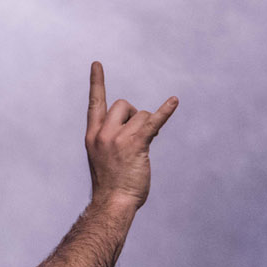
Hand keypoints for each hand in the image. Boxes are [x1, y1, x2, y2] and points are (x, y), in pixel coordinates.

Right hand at [84, 61, 177, 208]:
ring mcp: (118, 138)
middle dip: (133, 116)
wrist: (112, 203)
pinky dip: (165, 110)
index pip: (94, 103)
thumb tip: (140, 123)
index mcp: (92, 135)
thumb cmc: (110, 184)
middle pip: (123, 104)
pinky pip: (153, 121)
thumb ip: (111, 137)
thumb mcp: (102, 156)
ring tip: (140, 152)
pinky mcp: (136, 143)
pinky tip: (174, 101)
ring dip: (146, 128)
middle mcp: (103, 133)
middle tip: (134, 138)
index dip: (96, 82)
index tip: (97, 64)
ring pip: (140, 115)